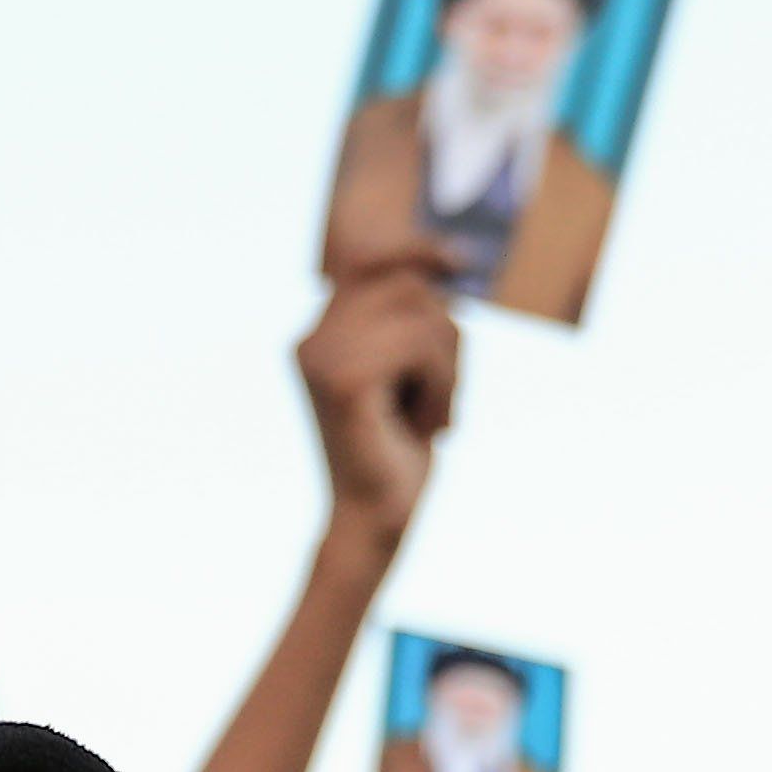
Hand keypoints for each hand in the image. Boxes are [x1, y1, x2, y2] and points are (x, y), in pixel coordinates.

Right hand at [293, 260, 459, 552]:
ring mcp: (322, 359)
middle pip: (405, 283)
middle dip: (445, 334)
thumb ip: (414, 318)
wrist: (376, 520)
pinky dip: (443, 385)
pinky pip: (421, 346)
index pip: (369, 263)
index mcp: (317, 338)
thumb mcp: (411, 371)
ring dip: (449, 365)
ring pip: (422, 313)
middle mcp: (310, 341)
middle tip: (443, 393)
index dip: (415, 251)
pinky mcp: (345, 381)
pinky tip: (429, 425)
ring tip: (434, 413)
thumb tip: (448, 258)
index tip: (461, 261)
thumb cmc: (398, 451)